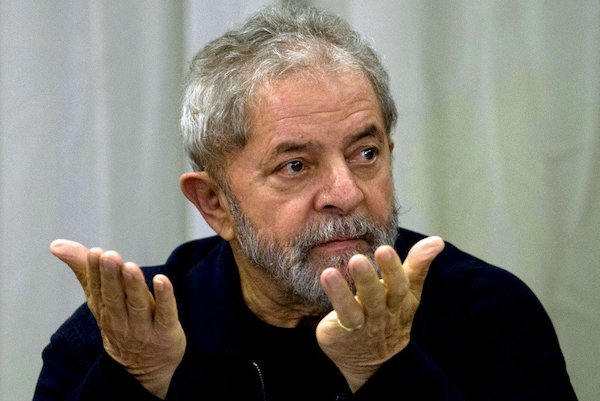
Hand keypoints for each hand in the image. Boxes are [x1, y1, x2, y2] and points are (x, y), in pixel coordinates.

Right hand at [50, 240, 185, 398]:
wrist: (145, 367)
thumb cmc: (122, 322)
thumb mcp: (101, 298)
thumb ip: (84, 269)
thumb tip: (56, 245)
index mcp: (103, 309)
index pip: (97, 289)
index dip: (95, 271)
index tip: (94, 252)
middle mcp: (120, 320)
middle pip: (114, 297)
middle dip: (111, 276)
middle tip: (110, 256)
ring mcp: (143, 328)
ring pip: (137, 305)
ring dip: (133, 285)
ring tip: (130, 266)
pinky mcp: (165, 332)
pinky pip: (165, 314)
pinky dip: (164, 297)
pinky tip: (162, 280)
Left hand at [316, 236, 443, 391]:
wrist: (376, 362)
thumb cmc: (391, 315)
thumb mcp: (408, 292)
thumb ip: (418, 265)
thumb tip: (437, 240)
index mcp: (400, 301)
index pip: (402, 284)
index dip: (394, 268)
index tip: (385, 249)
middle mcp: (382, 314)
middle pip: (378, 297)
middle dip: (368, 279)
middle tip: (357, 259)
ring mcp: (362, 325)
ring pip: (354, 311)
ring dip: (343, 292)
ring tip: (330, 273)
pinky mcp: (343, 332)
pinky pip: (339, 317)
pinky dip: (334, 298)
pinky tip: (326, 277)